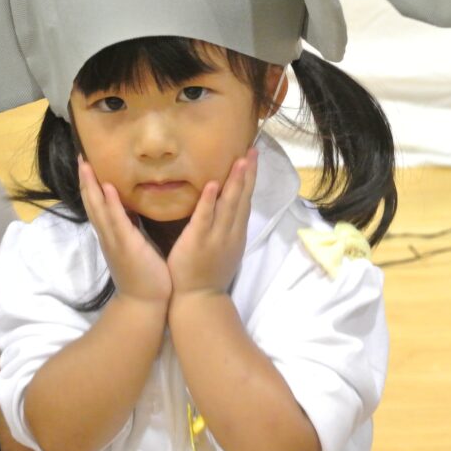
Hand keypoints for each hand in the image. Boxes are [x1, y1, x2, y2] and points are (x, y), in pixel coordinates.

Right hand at [78, 157, 171, 304]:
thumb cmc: (146, 275)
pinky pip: (116, 221)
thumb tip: (133, 210)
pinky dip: (110, 204)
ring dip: (91, 186)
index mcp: (112, 234)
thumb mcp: (137, 245)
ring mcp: (115, 240)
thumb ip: (133, 228)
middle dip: (86, 180)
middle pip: (92, 202)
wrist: (145, 302)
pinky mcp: (126, 245)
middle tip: (80, 157)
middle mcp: (108, 235)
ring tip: (86, 165)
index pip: (98, 204)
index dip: (91, 184)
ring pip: (98, 208)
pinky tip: (106, 188)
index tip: (87, 164)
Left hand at [167, 149, 257, 300]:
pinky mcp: (198, 240)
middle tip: (253, 150)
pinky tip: (212, 184)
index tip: (252, 157)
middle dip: (248, 173)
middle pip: (242, 197)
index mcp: (236, 232)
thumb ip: (224, 228)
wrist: (199, 300)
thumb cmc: (207, 275)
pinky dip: (209, 200)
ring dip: (236, 181)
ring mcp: (216, 236)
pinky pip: (205, 217)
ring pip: (229, 204)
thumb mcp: (224, 250)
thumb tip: (221, 207)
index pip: (245, 200)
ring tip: (242, 160)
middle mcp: (231, 231)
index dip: (249, 178)